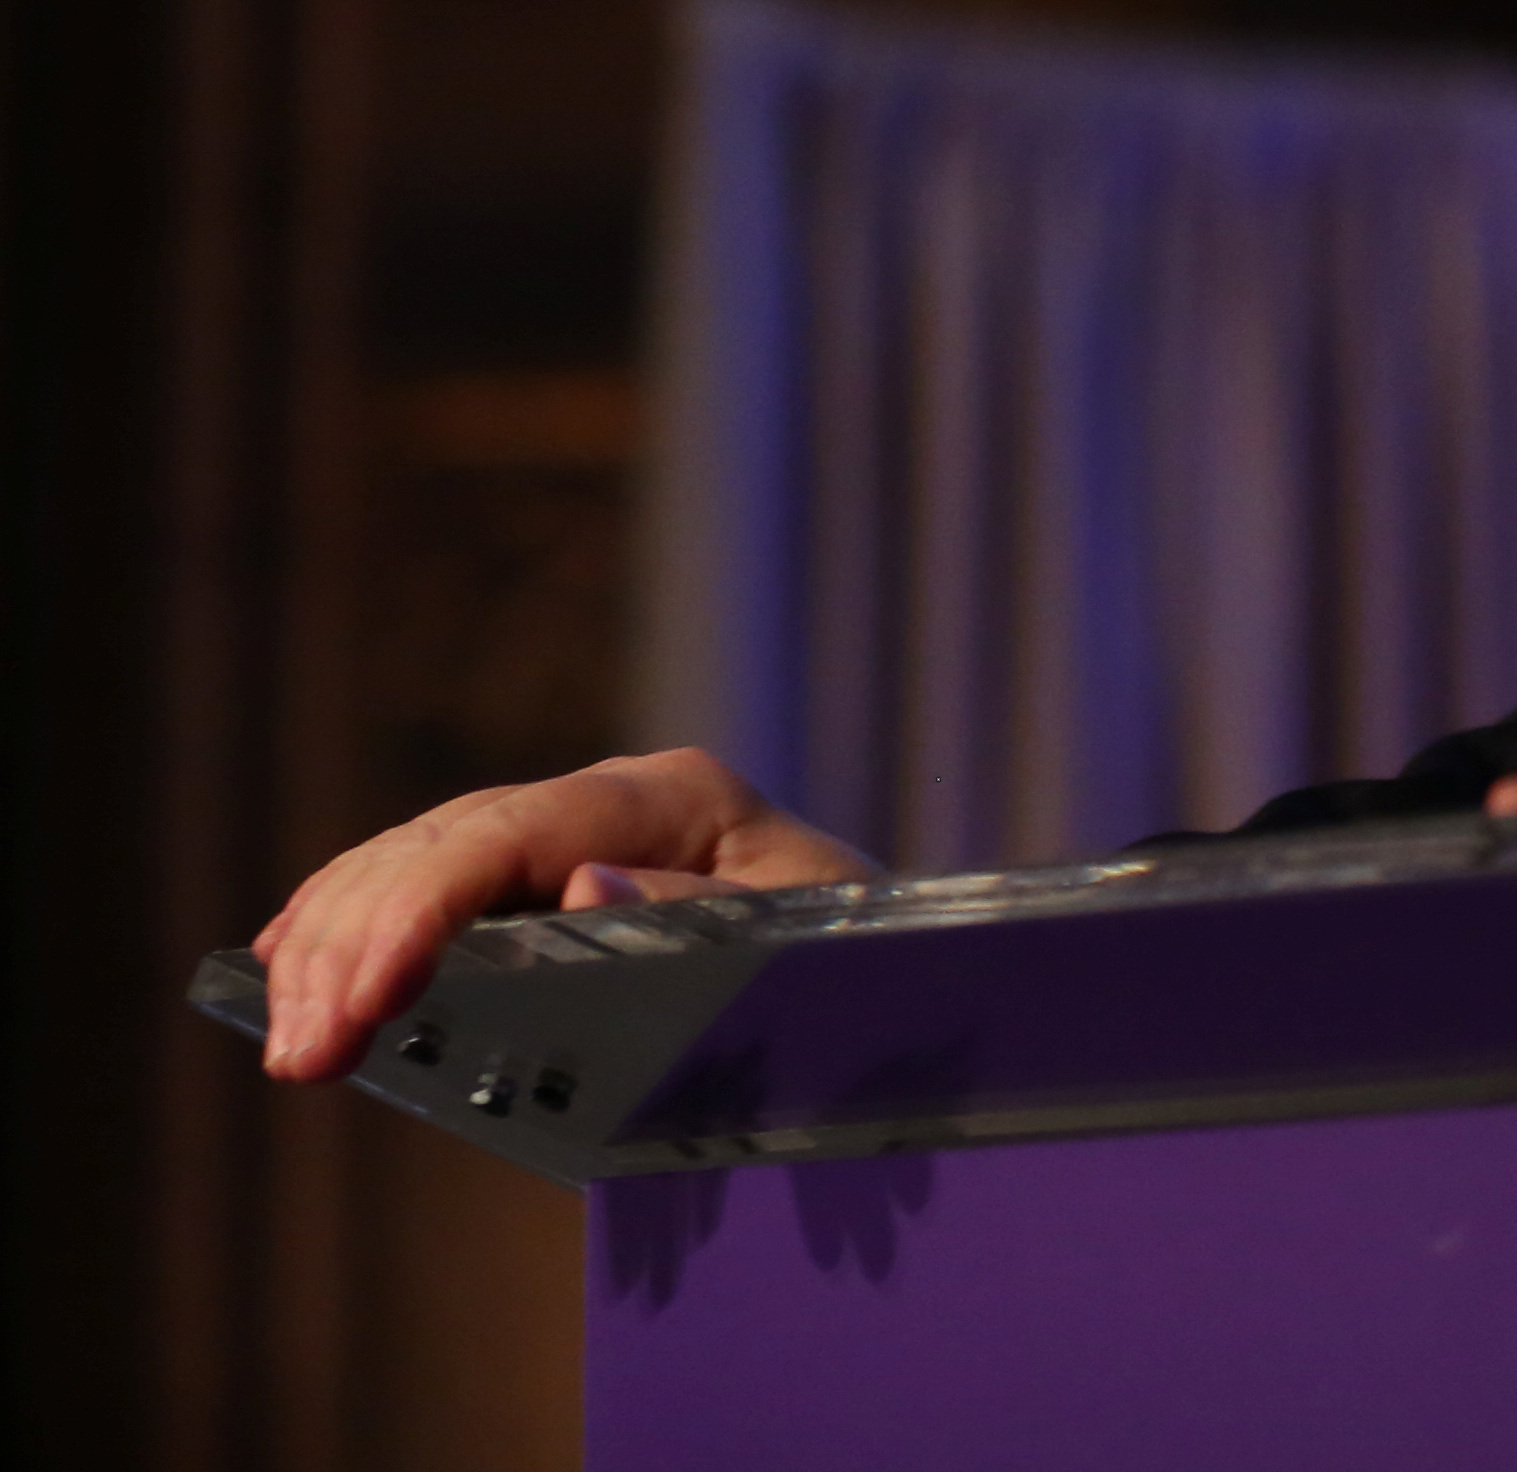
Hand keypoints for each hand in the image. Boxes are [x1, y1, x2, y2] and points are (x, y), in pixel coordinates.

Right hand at [256, 751, 877, 1083]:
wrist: (897, 963)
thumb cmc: (862, 956)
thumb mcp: (806, 941)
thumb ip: (693, 911)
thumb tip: (579, 879)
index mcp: (675, 793)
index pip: (515, 832)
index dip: (424, 910)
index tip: (365, 1001)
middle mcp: (610, 797)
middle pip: (443, 844)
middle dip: (357, 946)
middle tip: (302, 1056)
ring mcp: (570, 827)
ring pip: (413, 859)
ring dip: (334, 945)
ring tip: (290, 1043)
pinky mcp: (541, 875)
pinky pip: (422, 879)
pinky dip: (348, 919)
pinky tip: (286, 963)